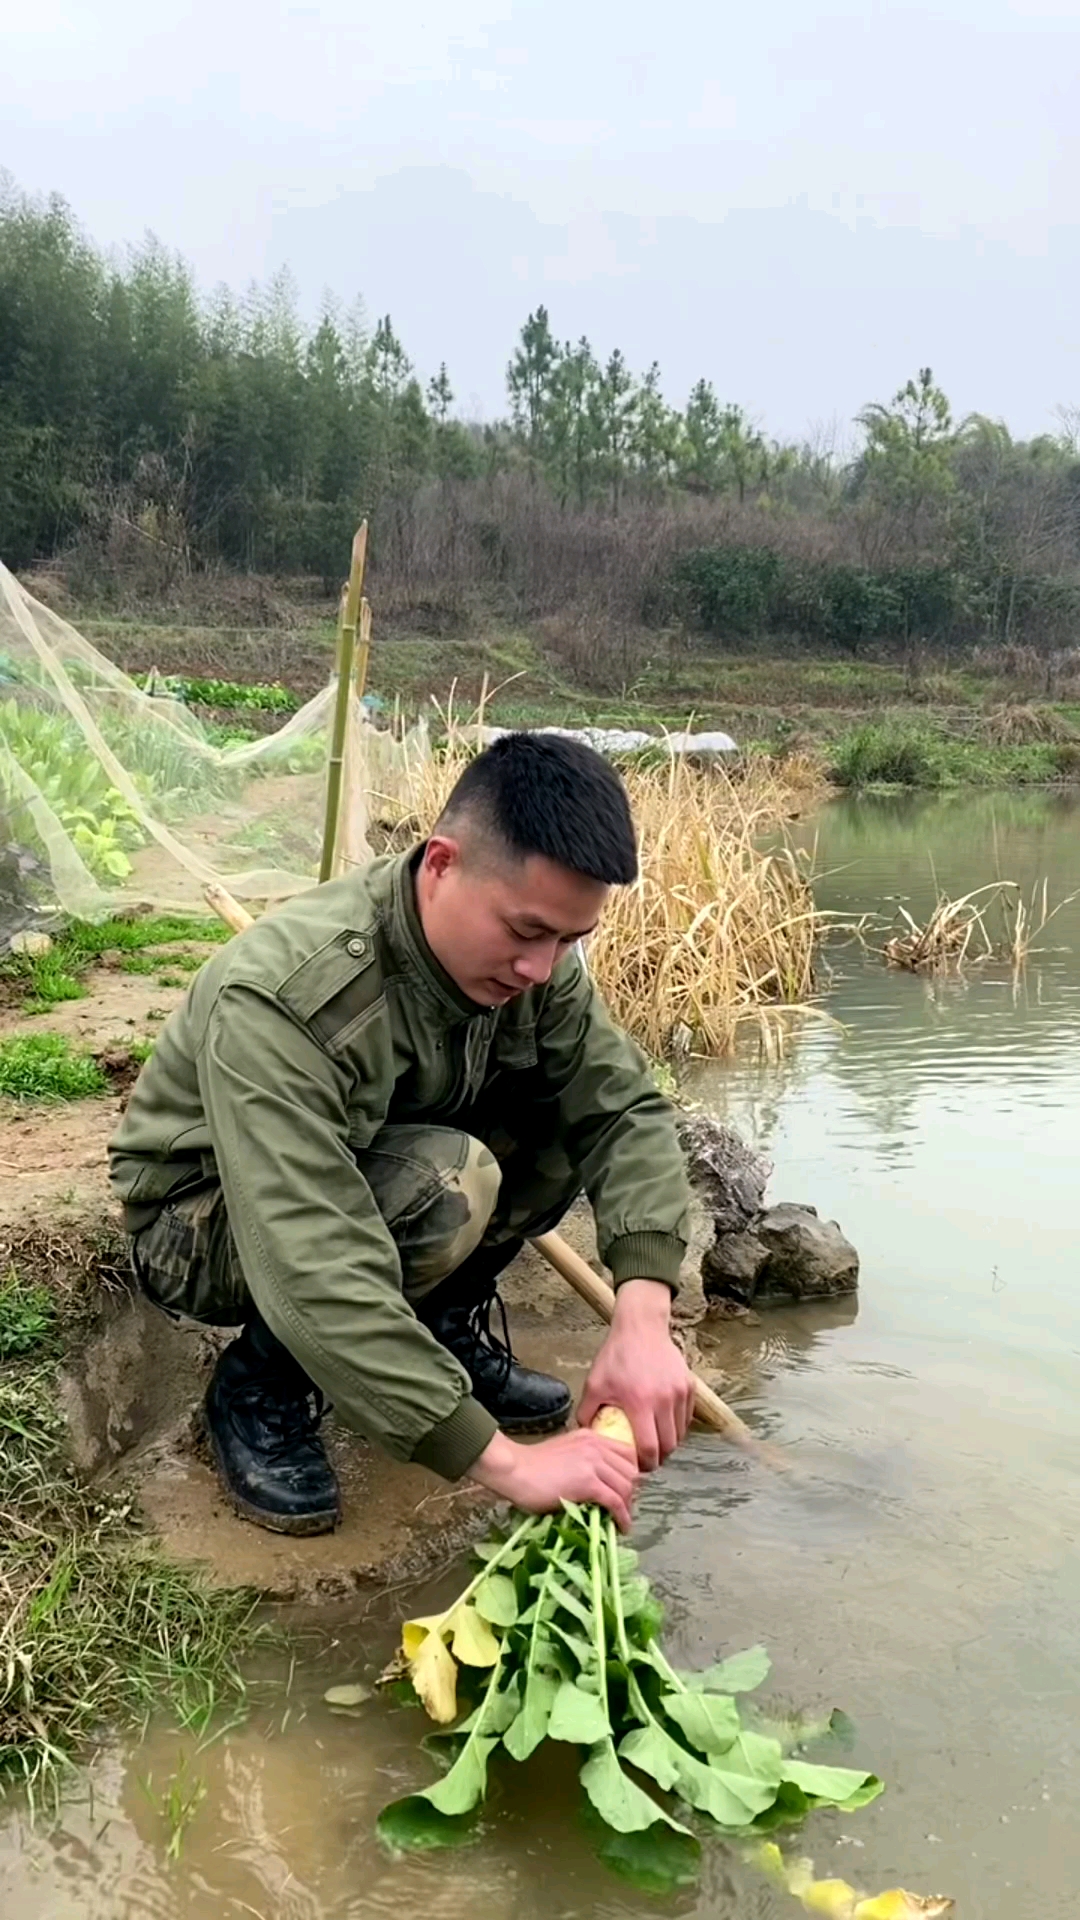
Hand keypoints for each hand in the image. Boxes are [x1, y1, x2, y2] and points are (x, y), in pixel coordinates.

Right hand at [470, 1427, 639, 1532]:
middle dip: (630, 1492)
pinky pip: (615, 1501)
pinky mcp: (588, 1483)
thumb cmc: (531, 1465)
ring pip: (626, 1486)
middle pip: (630, 1470)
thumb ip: (583, 1460)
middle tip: (623, 1508)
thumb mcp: (565, 1452)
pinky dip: (622, 1516)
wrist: (514, 1470)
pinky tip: (620, 1527)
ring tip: (621, 1520)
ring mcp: (593, 1464)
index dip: (630, 1473)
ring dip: (627, 1506)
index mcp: (591, 1437)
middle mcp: (596, 1446)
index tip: (625, 1489)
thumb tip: (597, 1482)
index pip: (627, 1452)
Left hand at [577, 1279, 694, 1471]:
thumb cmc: (616, 1355)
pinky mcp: (689, 1386)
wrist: (641, 1327)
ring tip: (656, 1443)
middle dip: (659, 1458)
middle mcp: (664, 1400)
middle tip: (648, 1459)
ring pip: (681, 1433)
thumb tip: (584, 1435)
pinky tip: (665, 1425)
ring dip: (670, 1443)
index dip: (645, 1464)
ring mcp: (680, 1393)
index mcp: (640, 1403)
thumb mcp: (594, 1383)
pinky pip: (687, 1417)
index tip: (638, 1467)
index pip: (649, 1448)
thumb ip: (587, 1412)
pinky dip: (678, 1426)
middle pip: (669, 1445)